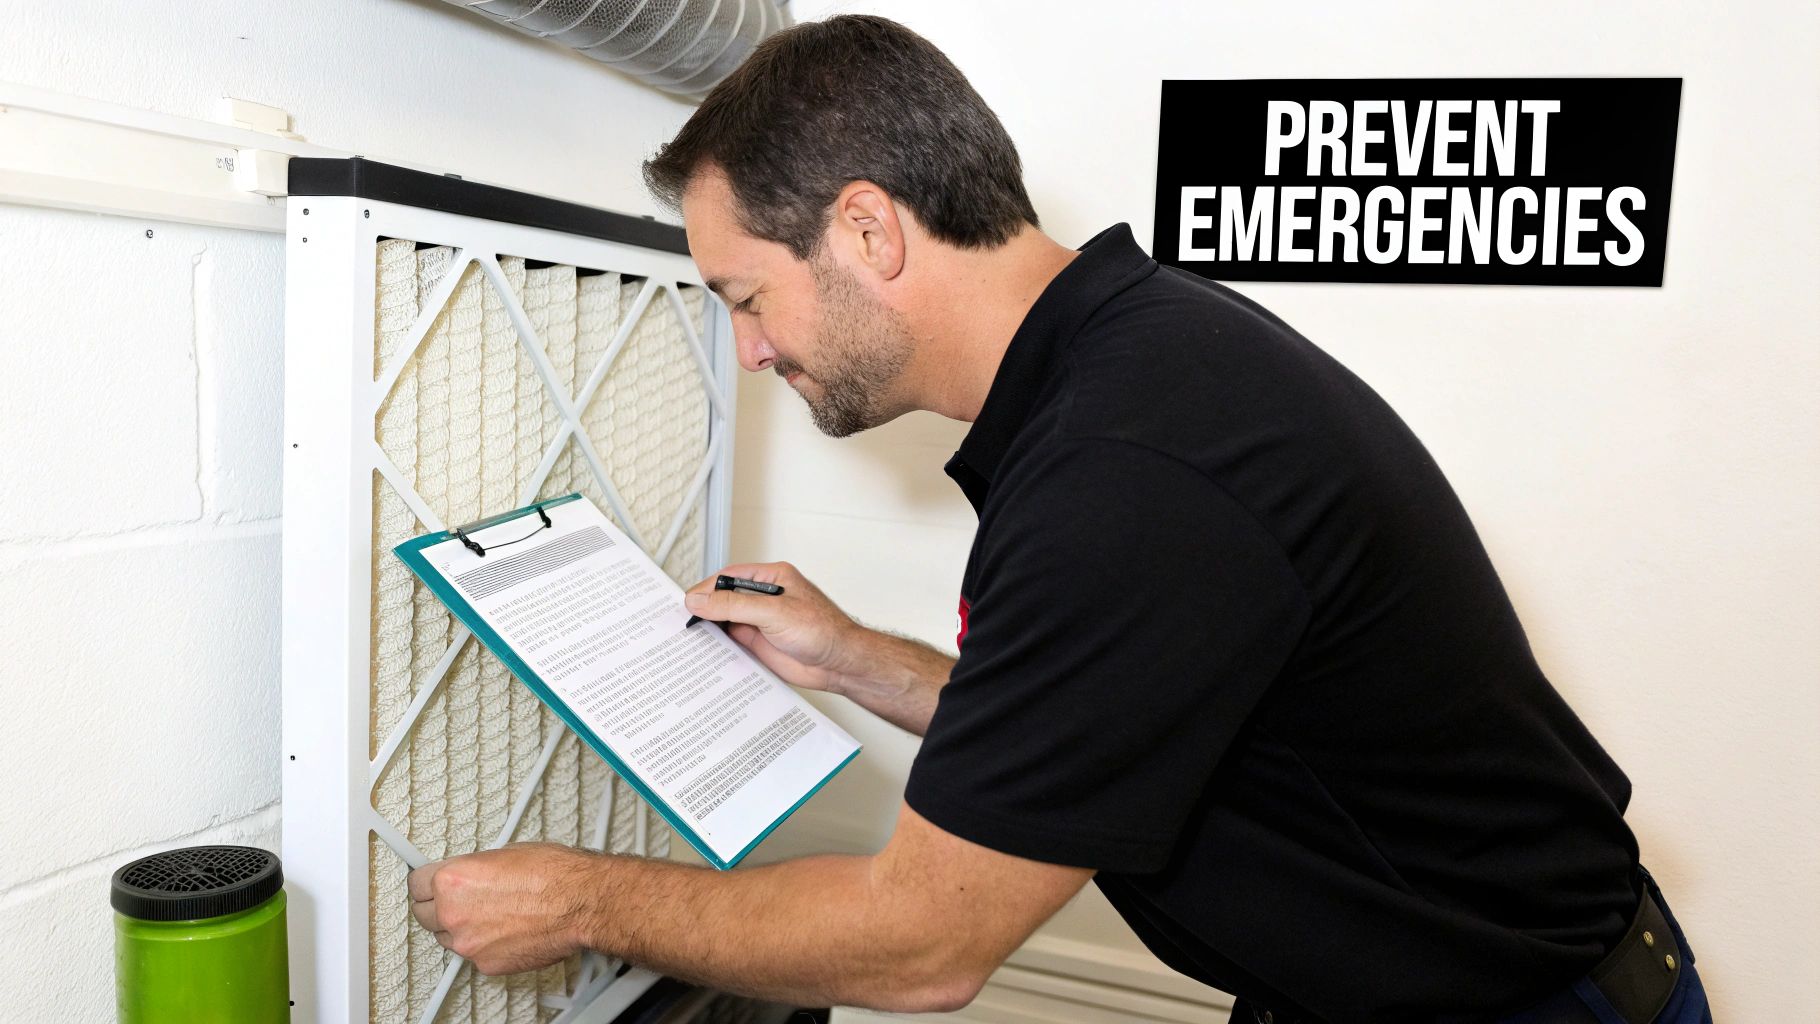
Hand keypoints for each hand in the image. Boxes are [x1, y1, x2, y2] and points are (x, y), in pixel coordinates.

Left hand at [407, 843, 602, 975]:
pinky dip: (483, 944)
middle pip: (423, 914)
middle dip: (437, 906)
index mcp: (453, 880)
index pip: (415, 884)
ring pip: (446, 937)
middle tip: (456, 900)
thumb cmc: (553, 874)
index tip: (430, 884)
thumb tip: (470, 874)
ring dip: (459, 927)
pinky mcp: (485, 964)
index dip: (427, 882)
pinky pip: (472, 953)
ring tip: (487, 914)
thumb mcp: (504, 852)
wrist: (579, 903)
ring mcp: (467, 942)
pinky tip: (504, 930)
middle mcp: (453, 913)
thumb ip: (475, 869)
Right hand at [685, 562, 860, 693]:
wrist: (839, 664)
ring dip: (710, 628)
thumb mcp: (775, 612)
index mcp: (772, 579)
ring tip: (690, 636)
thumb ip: (735, 606)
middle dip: (705, 608)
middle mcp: (764, 599)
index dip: (708, 588)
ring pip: (726, 621)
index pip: (730, 577)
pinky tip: (708, 651)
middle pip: (724, 599)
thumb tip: (702, 600)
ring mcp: (761, 622)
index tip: (689, 601)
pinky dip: (718, 647)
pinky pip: (732, 642)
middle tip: (685, 620)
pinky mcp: (760, 644)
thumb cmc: (823, 630)